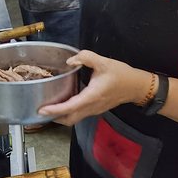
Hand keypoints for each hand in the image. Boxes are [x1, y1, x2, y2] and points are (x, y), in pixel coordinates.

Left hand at [38, 51, 152, 125]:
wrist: (137, 87)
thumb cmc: (122, 75)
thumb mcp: (104, 62)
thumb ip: (85, 57)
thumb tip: (70, 61)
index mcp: (92, 96)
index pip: (70, 107)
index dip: (55, 110)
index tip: (42, 110)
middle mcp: (92, 107)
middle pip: (69, 119)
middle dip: (54, 117)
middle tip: (41, 110)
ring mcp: (94, 110)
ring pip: (74, 118)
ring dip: (61, 116)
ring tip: (48, 107)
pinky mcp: (95, 109)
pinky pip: (79, 114)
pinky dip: (68, 112)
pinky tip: (63, 102)